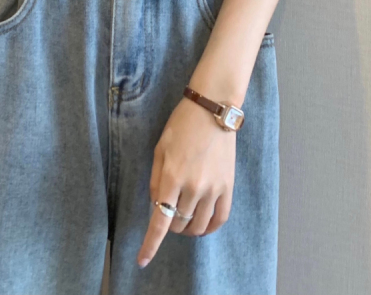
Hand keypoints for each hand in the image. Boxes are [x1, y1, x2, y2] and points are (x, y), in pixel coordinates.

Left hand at [137, 96, 235, 267]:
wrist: (213, 110)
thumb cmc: (181, 125)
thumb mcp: (160, 148)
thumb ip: (155, 180)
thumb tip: (156, 206)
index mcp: (171, 177)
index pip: (160, 222)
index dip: (150, 244)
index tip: (142, 260)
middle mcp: (193, 187)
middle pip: (178, 224)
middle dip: (169, 223)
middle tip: (168, 209)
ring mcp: (213, 189)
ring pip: (198, 226)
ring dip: (187, 228)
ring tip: (184, 217)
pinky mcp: (228, 187)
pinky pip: (220, 219)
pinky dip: (209, 228)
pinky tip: (203, 225)